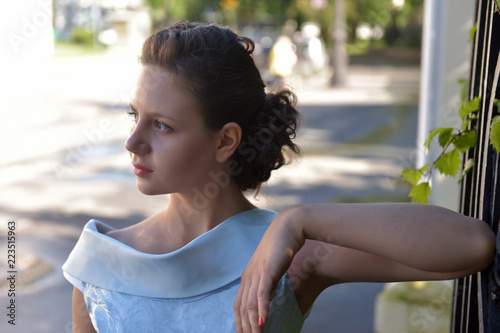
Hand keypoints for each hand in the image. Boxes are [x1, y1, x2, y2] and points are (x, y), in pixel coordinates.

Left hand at [233, 206, 304, 332]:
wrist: (289, 227)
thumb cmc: (283, 248)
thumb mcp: (272, 270)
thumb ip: (268, 286)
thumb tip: (268, 302)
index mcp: (248, 277)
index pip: (238, 305)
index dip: (238, 323)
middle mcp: (248, 277)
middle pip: (241, 308)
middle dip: (243, 328)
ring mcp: (256, 273)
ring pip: (250, 304)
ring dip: (252, 324)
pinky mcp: (267, 270)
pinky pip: (262, 294)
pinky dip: (261, 310)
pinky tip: (263, 322)